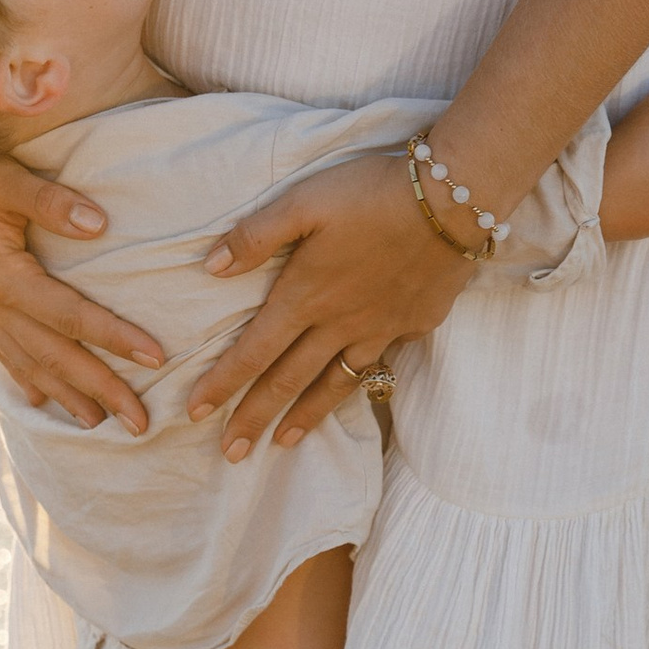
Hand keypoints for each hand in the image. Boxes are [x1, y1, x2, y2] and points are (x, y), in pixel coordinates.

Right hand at [0, 159, 162, 432]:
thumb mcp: (8, 179)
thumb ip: (51, 201)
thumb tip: (99, 224)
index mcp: (3, 277)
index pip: (70, 316)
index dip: (114, 336)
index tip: (157, 356)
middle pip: (54, 357)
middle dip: (101, 390)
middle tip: (141, 423)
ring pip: (28, 365)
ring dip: (67, 397)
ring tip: (101, 424)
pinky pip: (4, 355)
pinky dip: (27, 381)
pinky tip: (45, 401)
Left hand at [187, 150, 472, 456]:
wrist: (453, 200)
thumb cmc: (371, 194)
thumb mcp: (303, 201)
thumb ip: (256, 235)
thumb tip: (211, 267)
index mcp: (305, 296)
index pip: (253, 351)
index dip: (222, 384)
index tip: (195, 413)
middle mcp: (339, 324)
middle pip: (288, 381)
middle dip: (255, 419)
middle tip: (232, 454)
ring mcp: (380, 329)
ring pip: (335, 384)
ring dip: (305, 416)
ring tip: (284, 442)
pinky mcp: (414, 324)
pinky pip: (382, 362)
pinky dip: (363, 383)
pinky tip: (355, 390)